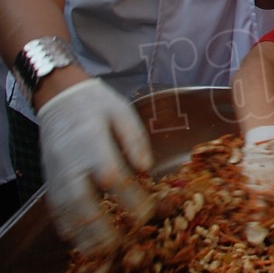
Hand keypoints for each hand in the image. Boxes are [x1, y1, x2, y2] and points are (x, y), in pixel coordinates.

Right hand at [38, 78, 154, 255]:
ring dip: (83, 234)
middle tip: (120, 245)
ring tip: (100, 251)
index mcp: (94, 144)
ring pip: (67, 211)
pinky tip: (77, 239)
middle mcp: (71, 163)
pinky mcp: (50, 179)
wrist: (60, 97)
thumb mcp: (123, 112)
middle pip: (84, 202)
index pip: (113, 177)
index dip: (130, 199)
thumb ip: (135, 140)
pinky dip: (65, 226)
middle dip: (102, 227)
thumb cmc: (97, 104)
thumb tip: (146, 169)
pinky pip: (55, 207)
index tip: (148, 214)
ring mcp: (57, 173)